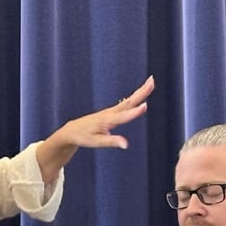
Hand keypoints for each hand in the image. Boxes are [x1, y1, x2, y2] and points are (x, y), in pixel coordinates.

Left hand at [37, 75, 154, 178]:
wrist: (73, 130)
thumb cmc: (84, 137)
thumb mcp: (96, 142)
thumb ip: (112, 141)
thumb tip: (126, 144)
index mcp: (107, 120)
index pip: (123, 116)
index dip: (134, 112)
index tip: (145, 106)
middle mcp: (111, 113)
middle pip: (129, 101)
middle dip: (141, 92)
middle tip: (152, 81)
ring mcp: (112, 111)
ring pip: (129, 100)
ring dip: (141, 91)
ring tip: (151, 81)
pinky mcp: (112, 111)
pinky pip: (126, 102)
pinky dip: (135, 96)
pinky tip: (141, 92)